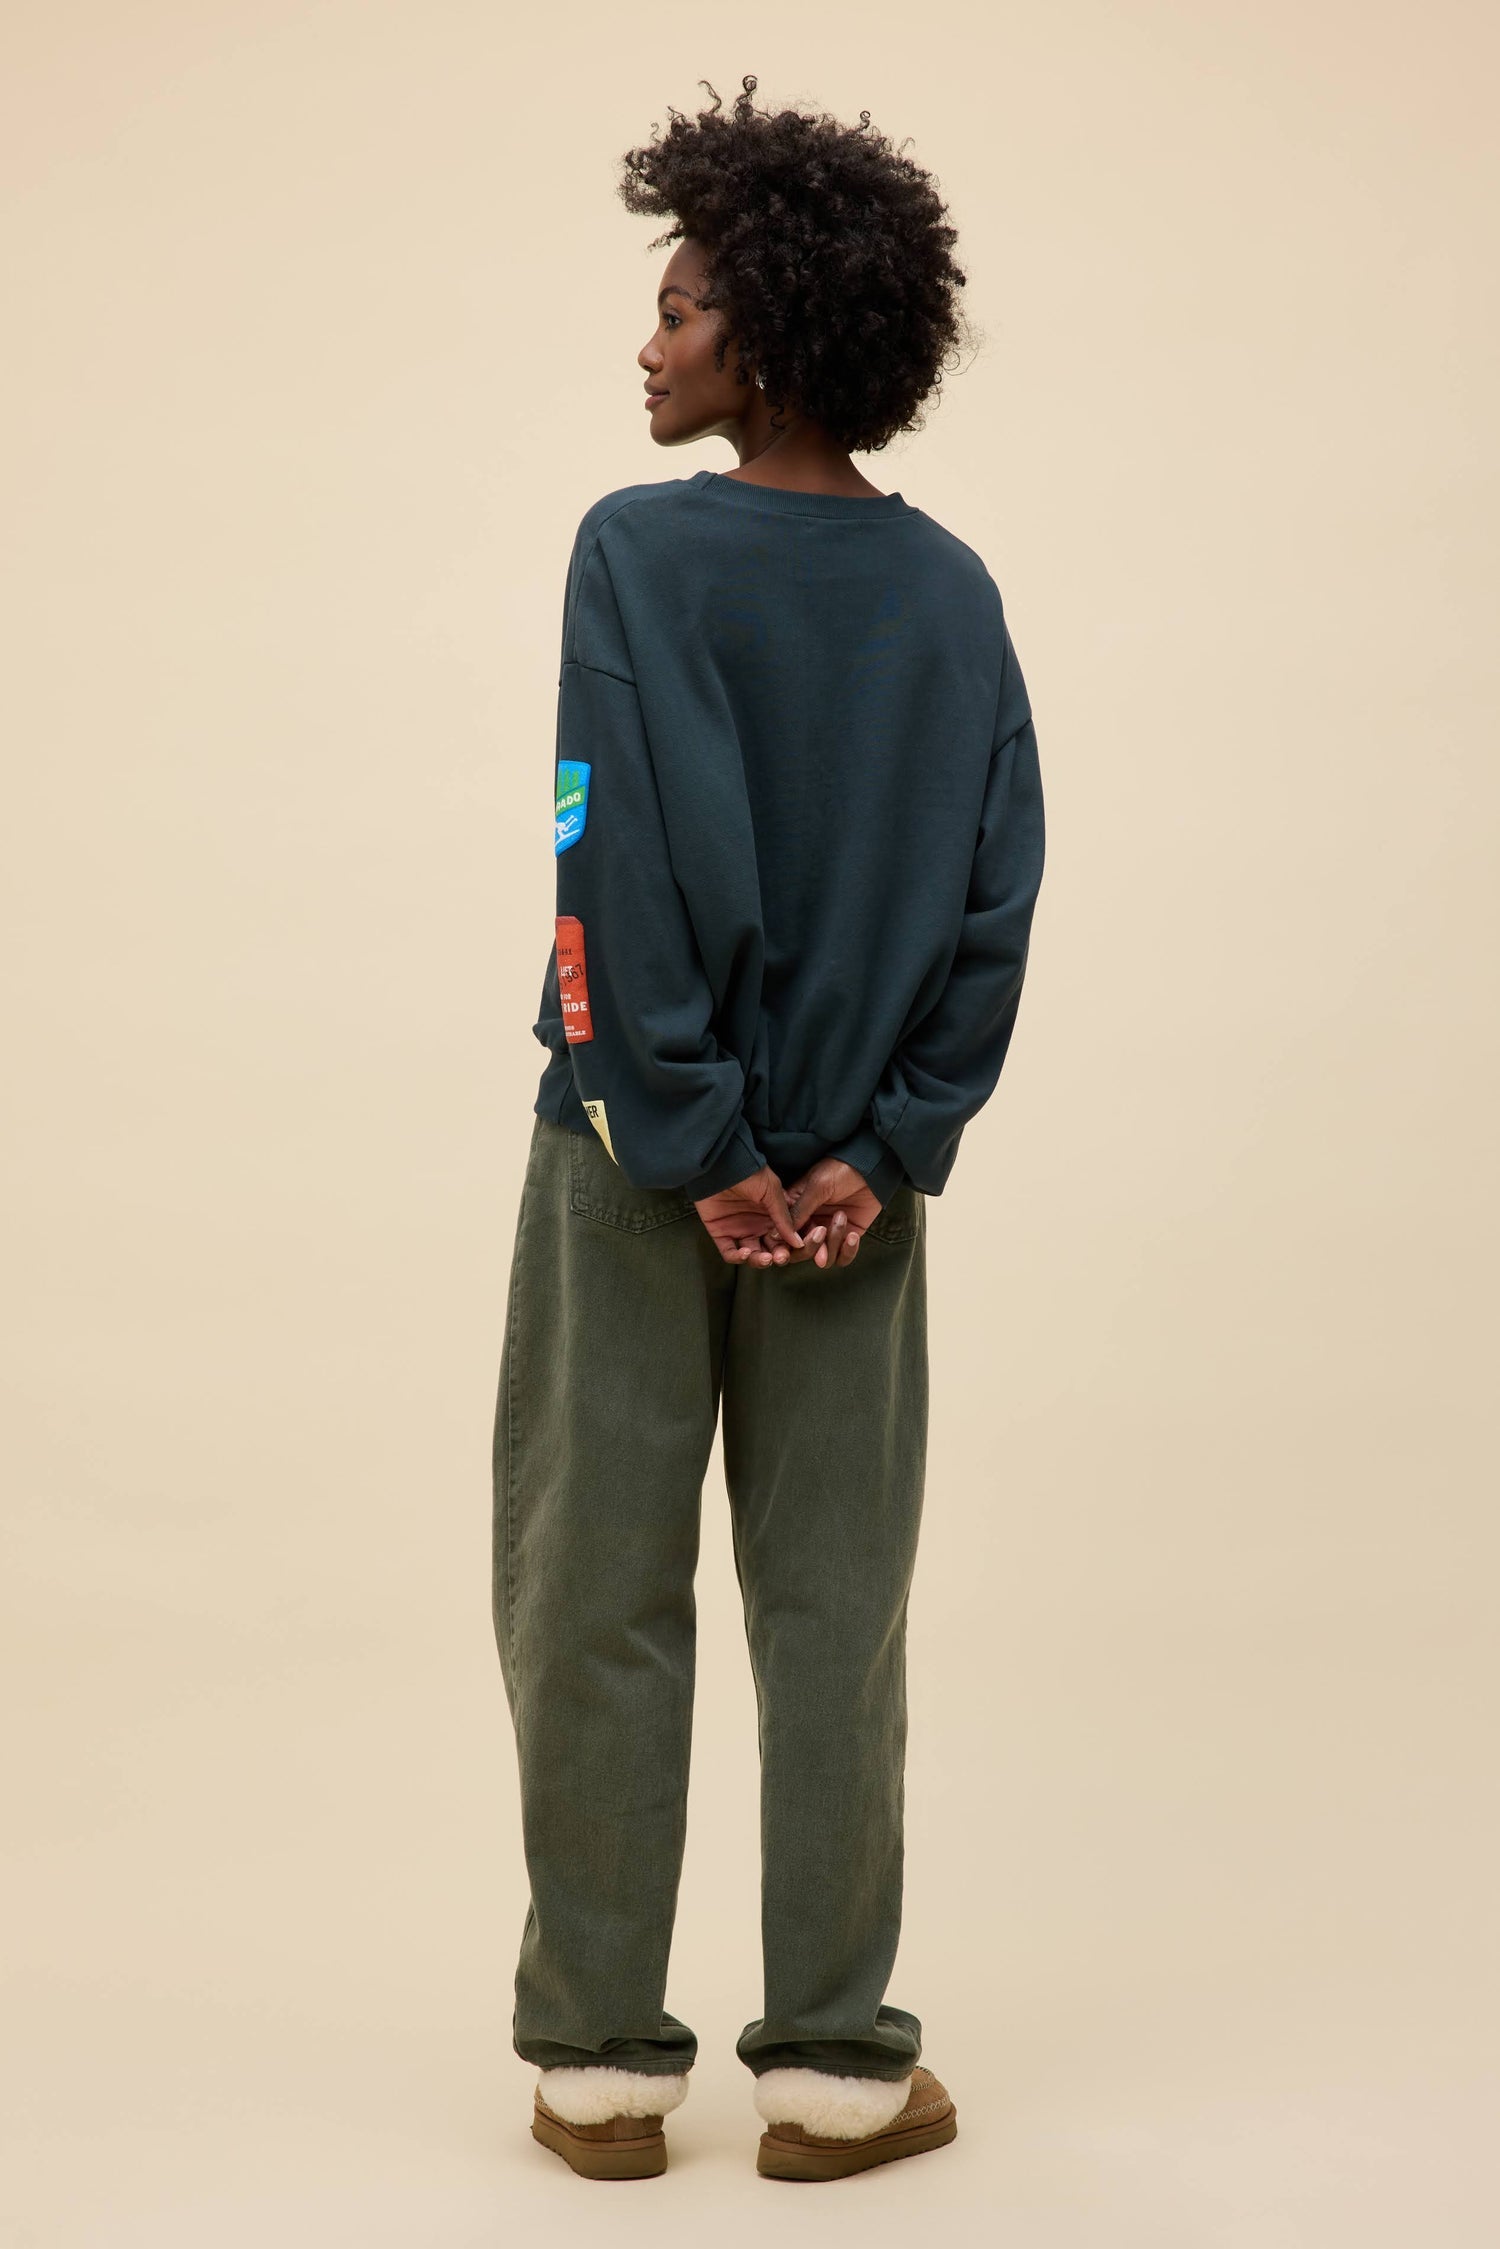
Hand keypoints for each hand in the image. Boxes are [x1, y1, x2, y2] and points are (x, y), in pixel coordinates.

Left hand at [692, 1165, 805, 1266]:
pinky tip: (746, 1253)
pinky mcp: (721, 1233)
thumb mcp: (772, 1191)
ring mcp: (739, 1230)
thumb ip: (785, 1217)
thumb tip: (798, 1241)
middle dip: (778, 1256)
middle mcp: (757, 1224)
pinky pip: (730, 1253)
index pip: (785, 1238)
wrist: (720, 1164)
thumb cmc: (748, 1172)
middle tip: (781, 1256)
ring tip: (766, 1257)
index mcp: (772, 1215)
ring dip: (760, 1261)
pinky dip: (738, 1257)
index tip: (799, 1249)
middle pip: (771, 1250)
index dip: (792, 1246)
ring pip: (752, 1255)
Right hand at [758, 1157, 880, 1270]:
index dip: (785, 1245)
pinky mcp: (846, 1237)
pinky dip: (847, 1250)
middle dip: (811, 1246)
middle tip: (820, 1231)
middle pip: (801, 1252)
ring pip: (823, 1258)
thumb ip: (799, 1210)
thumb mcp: (816, 1187)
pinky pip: (843, 1257)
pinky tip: (852, 1235)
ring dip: (832, 1242)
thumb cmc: (840, 1170)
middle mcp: (810, 1224)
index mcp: (795, 1210)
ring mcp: (828, 1233)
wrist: (870, 1171)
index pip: (783, 1235)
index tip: (791, 1246)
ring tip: (841, 1218)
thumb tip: (776, 1233)